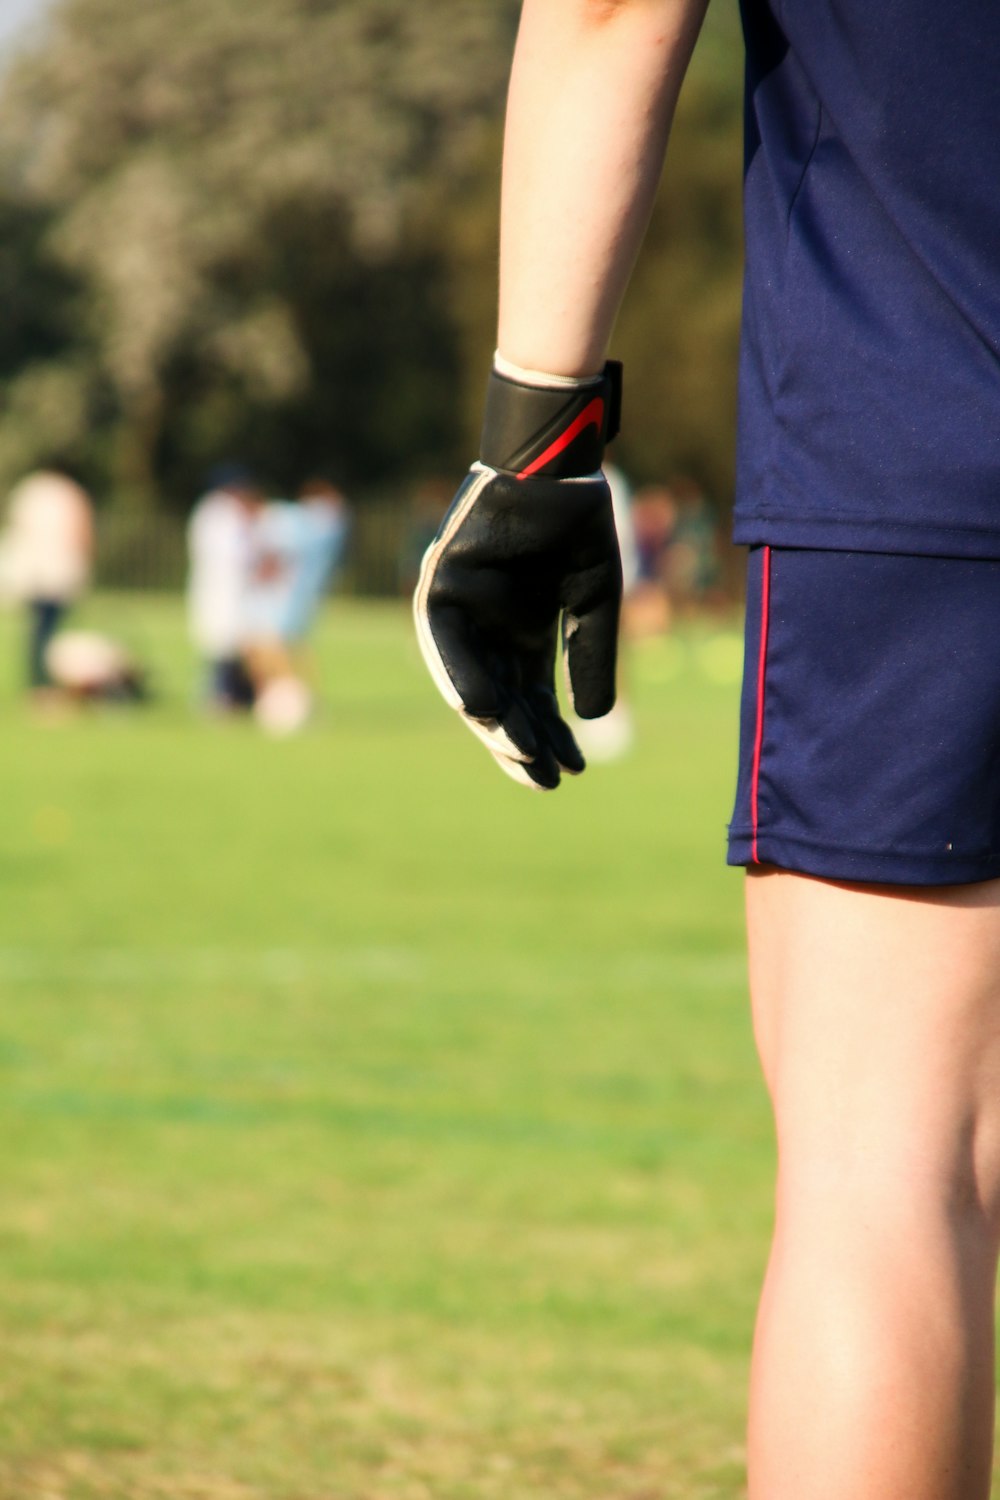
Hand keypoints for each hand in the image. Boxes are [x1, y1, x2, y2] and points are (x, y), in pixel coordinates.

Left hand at [413, 360, 622, 788]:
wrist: (556, 466)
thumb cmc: (575, 525)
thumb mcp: (595, 604)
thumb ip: (590, 659)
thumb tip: (594, 722)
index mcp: (522, 633)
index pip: (530, 699)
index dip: (549, 736)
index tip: (570, 772)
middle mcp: (488, 628)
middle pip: (500, 699)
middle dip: (521, 741)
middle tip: (543, 779)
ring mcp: (461, 609)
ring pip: (469, 678)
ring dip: (492, 720)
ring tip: (518, 756)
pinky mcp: (440, 584)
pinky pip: (444, 641)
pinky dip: (460, 674)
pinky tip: (481, 712)